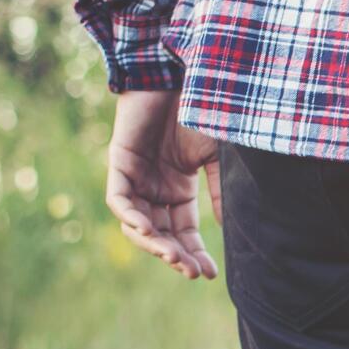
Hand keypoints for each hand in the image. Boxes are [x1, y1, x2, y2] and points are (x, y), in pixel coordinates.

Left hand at [104, 89, 221, 278]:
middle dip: (174, 255)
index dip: (194, 254)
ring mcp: (135, 176)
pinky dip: (131, 217)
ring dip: (153, 244)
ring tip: (172, 256)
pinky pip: (119, 200)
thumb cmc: (205, 111)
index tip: (208, 275)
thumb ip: (221, 193)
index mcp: (178, 189)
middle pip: (160, 234)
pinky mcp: (120, 161)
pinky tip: (148, 231)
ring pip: (137, 224)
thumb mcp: (219, 159)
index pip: (183, 232)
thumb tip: (230, 230)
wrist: (183, 74)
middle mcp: (155, 187)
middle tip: (190, 271)